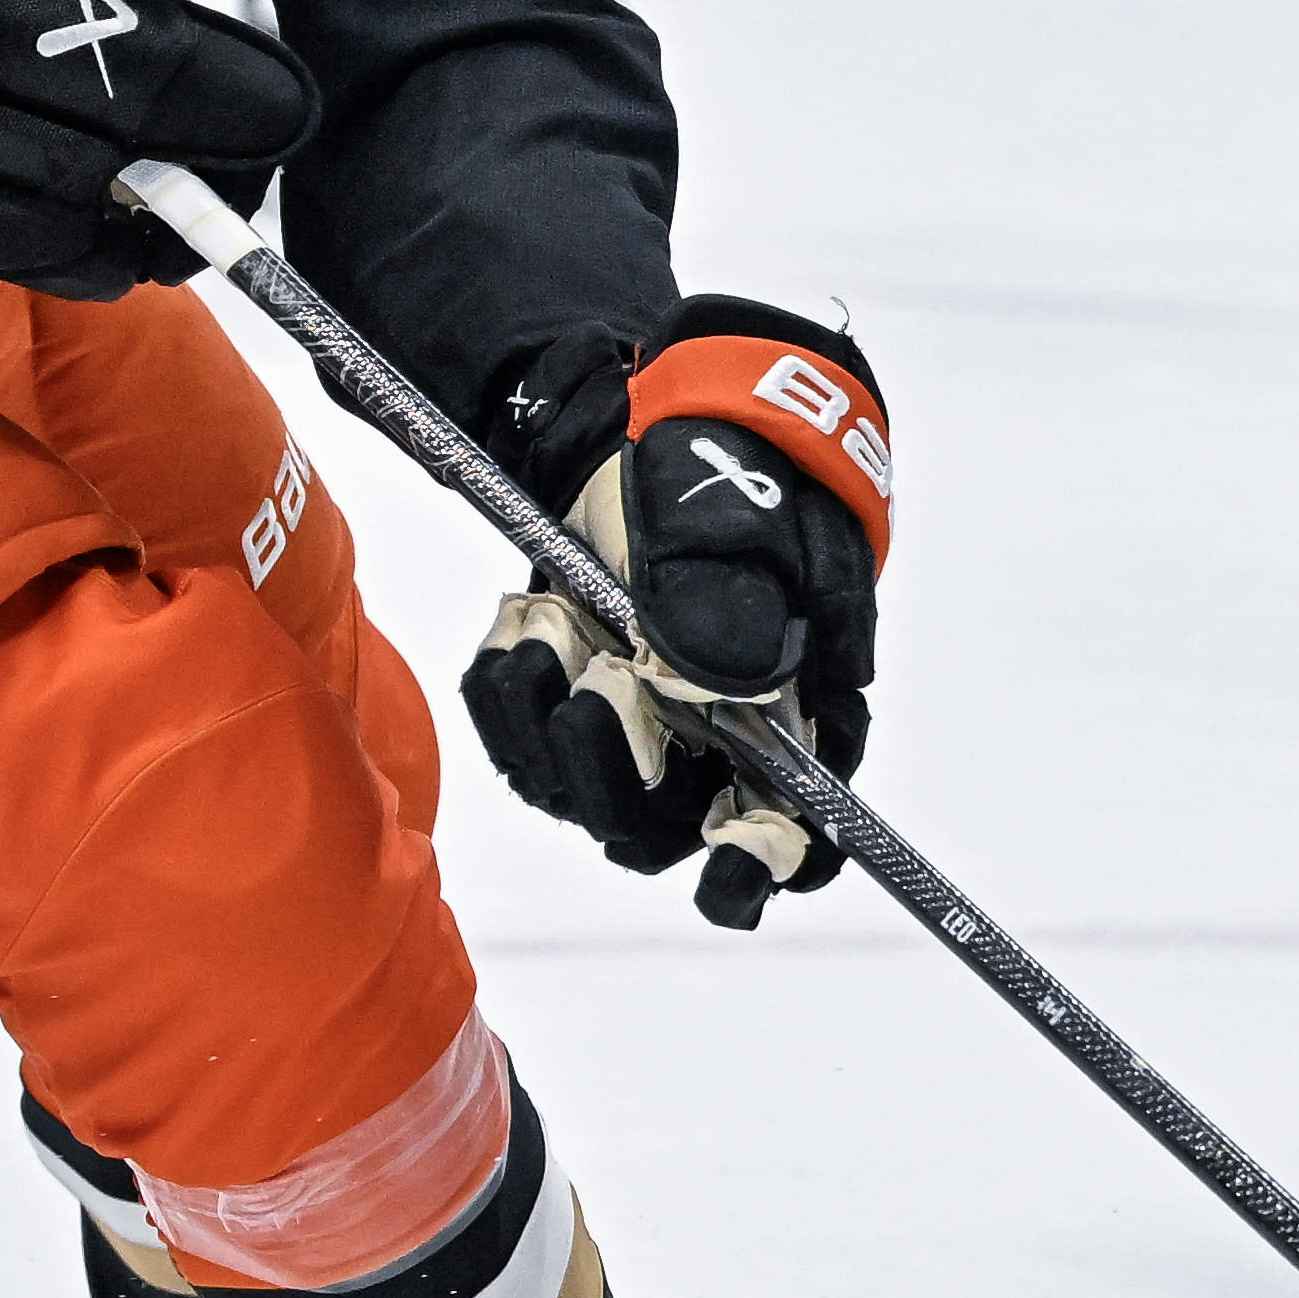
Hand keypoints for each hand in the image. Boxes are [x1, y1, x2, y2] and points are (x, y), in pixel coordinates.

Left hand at [464, 300, 890, 927]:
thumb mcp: (747, 518)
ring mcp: (634, 724)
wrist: (669, 419)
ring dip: (547, 718)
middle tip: (600, 681)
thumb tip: (727, 680)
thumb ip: (738, 599)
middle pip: (656, 825)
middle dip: (613, 765)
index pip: (788, 834)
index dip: (756, 868)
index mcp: (792, 715)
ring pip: (574, 788)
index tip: (722, 878)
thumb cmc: (740, 467)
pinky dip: (506, 689)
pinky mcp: (564, 696)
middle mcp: (712, 742)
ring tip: (554, 624)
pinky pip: (515, 739)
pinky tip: (527, 622)